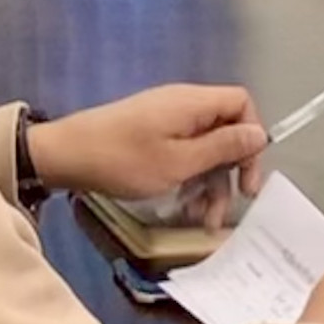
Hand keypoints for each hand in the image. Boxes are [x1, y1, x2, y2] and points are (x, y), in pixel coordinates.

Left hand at [21, 81, 264, 206]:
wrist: (64, 155)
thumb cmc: (123, 160)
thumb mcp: (179, 162)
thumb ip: (222, 148)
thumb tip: (259, 135)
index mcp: (193, 103)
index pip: (241, 104)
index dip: (251, 137)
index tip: (246, 176)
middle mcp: (182, 105)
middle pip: (224, 129)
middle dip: (230, 171)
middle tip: (229, 207)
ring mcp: (164, 119)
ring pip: (203, 147)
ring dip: (209, 183)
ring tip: (203, 220)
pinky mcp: (149, 134)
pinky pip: (182, 151)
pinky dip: (188, 177)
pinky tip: (184, 205)